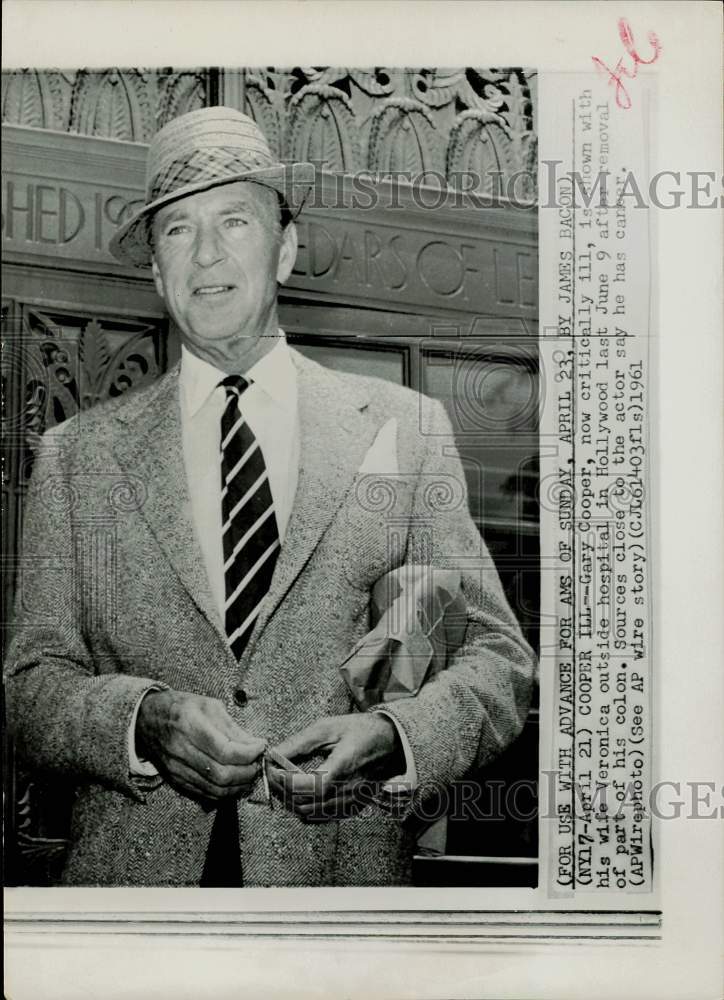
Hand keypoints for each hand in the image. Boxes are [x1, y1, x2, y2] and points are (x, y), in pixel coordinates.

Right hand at [135, 689, 265, 801]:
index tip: (261, 746)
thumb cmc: (181, 707)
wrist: (146, 720)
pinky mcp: (176, 780)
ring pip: (214, 788)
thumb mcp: (208, 706)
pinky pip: (205, 793)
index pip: (225, 751)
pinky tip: (235, 782)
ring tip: (251, 773)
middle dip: (247, 772)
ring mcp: (176, 769)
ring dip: (239, 785)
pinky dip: (225, 792)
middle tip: (258, 762)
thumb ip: (232, 727)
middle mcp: (181, 750)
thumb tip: (255, 744)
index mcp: (189, 725)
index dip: (248, 753)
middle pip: (221, 774)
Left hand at [267, 713, 403, 821]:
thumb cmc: (360, 730)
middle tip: (272, 774)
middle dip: (282, 790)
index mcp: (344, 766)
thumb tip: (274, 754)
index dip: (285, 781)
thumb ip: (299, 743)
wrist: (390, 742)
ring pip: (310, 814)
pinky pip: (320, 817)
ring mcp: (351, 802)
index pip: (310, 786)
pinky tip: (299, 792)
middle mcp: (349, 790)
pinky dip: (304, 808)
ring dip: (290, 800)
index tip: (272, 768)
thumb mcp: (328, 727)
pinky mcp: (352, 808)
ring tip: (282, 782)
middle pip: (305, 803)